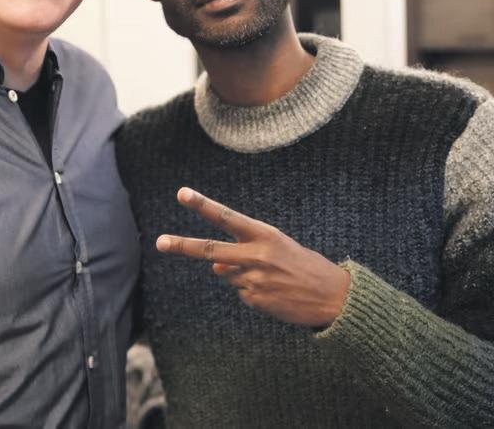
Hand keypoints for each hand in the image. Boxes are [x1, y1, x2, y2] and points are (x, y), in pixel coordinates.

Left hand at [156, 187, 350, 326]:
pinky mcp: (254, 300)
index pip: (227, 217)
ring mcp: (253, 280)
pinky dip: (252, 291)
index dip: (203, 205)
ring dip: (242, 275)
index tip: (182, 194)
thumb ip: (244, 252)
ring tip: (273, 277)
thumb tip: (215, 268)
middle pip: (210, 250)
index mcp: (265, 235)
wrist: (333, 298)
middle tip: (160, 242)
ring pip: (228, 274)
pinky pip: (241, 292)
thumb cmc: (305, 266)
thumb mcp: (278, 249)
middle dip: (182, 245)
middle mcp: (256, 256)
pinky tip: (274, 291)